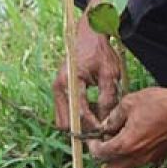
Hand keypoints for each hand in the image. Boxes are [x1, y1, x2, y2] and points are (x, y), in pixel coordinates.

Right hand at [52, 0, 123, 132]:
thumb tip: (106, 120)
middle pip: (66, 123)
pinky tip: (94, 110)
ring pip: (64, 120)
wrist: (88, 34)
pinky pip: (65, 112)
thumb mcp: (109, 72)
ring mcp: (57, 89)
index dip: (93, 125)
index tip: (106, 132)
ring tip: (99, 120)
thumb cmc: (100, 51)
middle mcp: (58, 87)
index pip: (80, 113)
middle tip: (101, 130)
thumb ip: (108, 96)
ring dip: (79, 124)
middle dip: (83, 129)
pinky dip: (77, 116)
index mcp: (69, 82)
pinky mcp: (60, 91)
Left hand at [89, 76, 166, 167]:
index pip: (101, 154)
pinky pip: (141, 162)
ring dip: (120, 158)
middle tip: (105, 142)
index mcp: (127, 144)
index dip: (92, 147)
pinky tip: (137, 137)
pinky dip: (134, 155)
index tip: (92, 139)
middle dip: (105, 158)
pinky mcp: (161, 157)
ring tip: (121, 138)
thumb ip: (113, 117)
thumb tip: (105, 126)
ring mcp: (151, 159)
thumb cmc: (159, 103)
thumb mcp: (129, 103)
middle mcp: (138, 157)